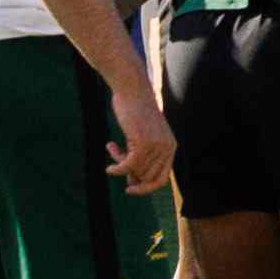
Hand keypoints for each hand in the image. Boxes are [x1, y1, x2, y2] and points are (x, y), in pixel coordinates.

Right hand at [105, 72, 177, 195]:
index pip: (162, 179)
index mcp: (171, 146)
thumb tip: (133, 184)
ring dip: (120, 163)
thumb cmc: (134, 111)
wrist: (132, 89)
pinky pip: (128, 166)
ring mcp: (156, 146)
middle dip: (129, 173)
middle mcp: (167, 147)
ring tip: (113, 147)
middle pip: (146, 177)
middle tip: (116, 159)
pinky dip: (117, 169)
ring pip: (135, 171)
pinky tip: (108, 168)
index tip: (130, 189)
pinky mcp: (143, 142)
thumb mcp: (142, 136)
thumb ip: (142, 158)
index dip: (146, 188)